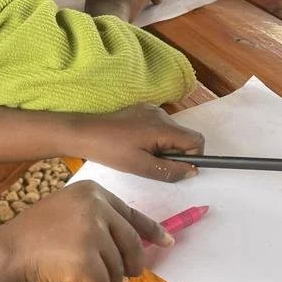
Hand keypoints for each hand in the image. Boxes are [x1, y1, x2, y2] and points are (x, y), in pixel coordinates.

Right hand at [0, 181, 171, 281]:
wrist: (11, 249)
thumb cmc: (39, 234)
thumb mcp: (71, 212)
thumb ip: (101, 220)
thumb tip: (137, 246)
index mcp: (93, 191)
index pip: (132, 214)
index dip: (151, 231)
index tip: (168, 243)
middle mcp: (96, 206)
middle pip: (132, 246)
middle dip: (129, 267)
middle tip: (120, 276)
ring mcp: (92, 230)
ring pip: (119, 270)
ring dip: (102, 281)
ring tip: (74, 272)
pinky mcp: (87, 257)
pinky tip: (69, 281)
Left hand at [77, 103, 203, 181]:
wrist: (85, 133)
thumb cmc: (111, 150)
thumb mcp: (141, 167)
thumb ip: (170, 170)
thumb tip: (193, 171)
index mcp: (163, 126)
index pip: (196, 140)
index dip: (192, 157)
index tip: (176, 168)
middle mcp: (161, 114)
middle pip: (184, 136)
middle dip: (175, 154)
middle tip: (152, 164)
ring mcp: (151, 110)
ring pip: (171, 132)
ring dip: (164, 147)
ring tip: (141, 155)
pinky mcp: (141, 110)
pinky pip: (159, 126)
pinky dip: (155, 139)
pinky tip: (135, 145)